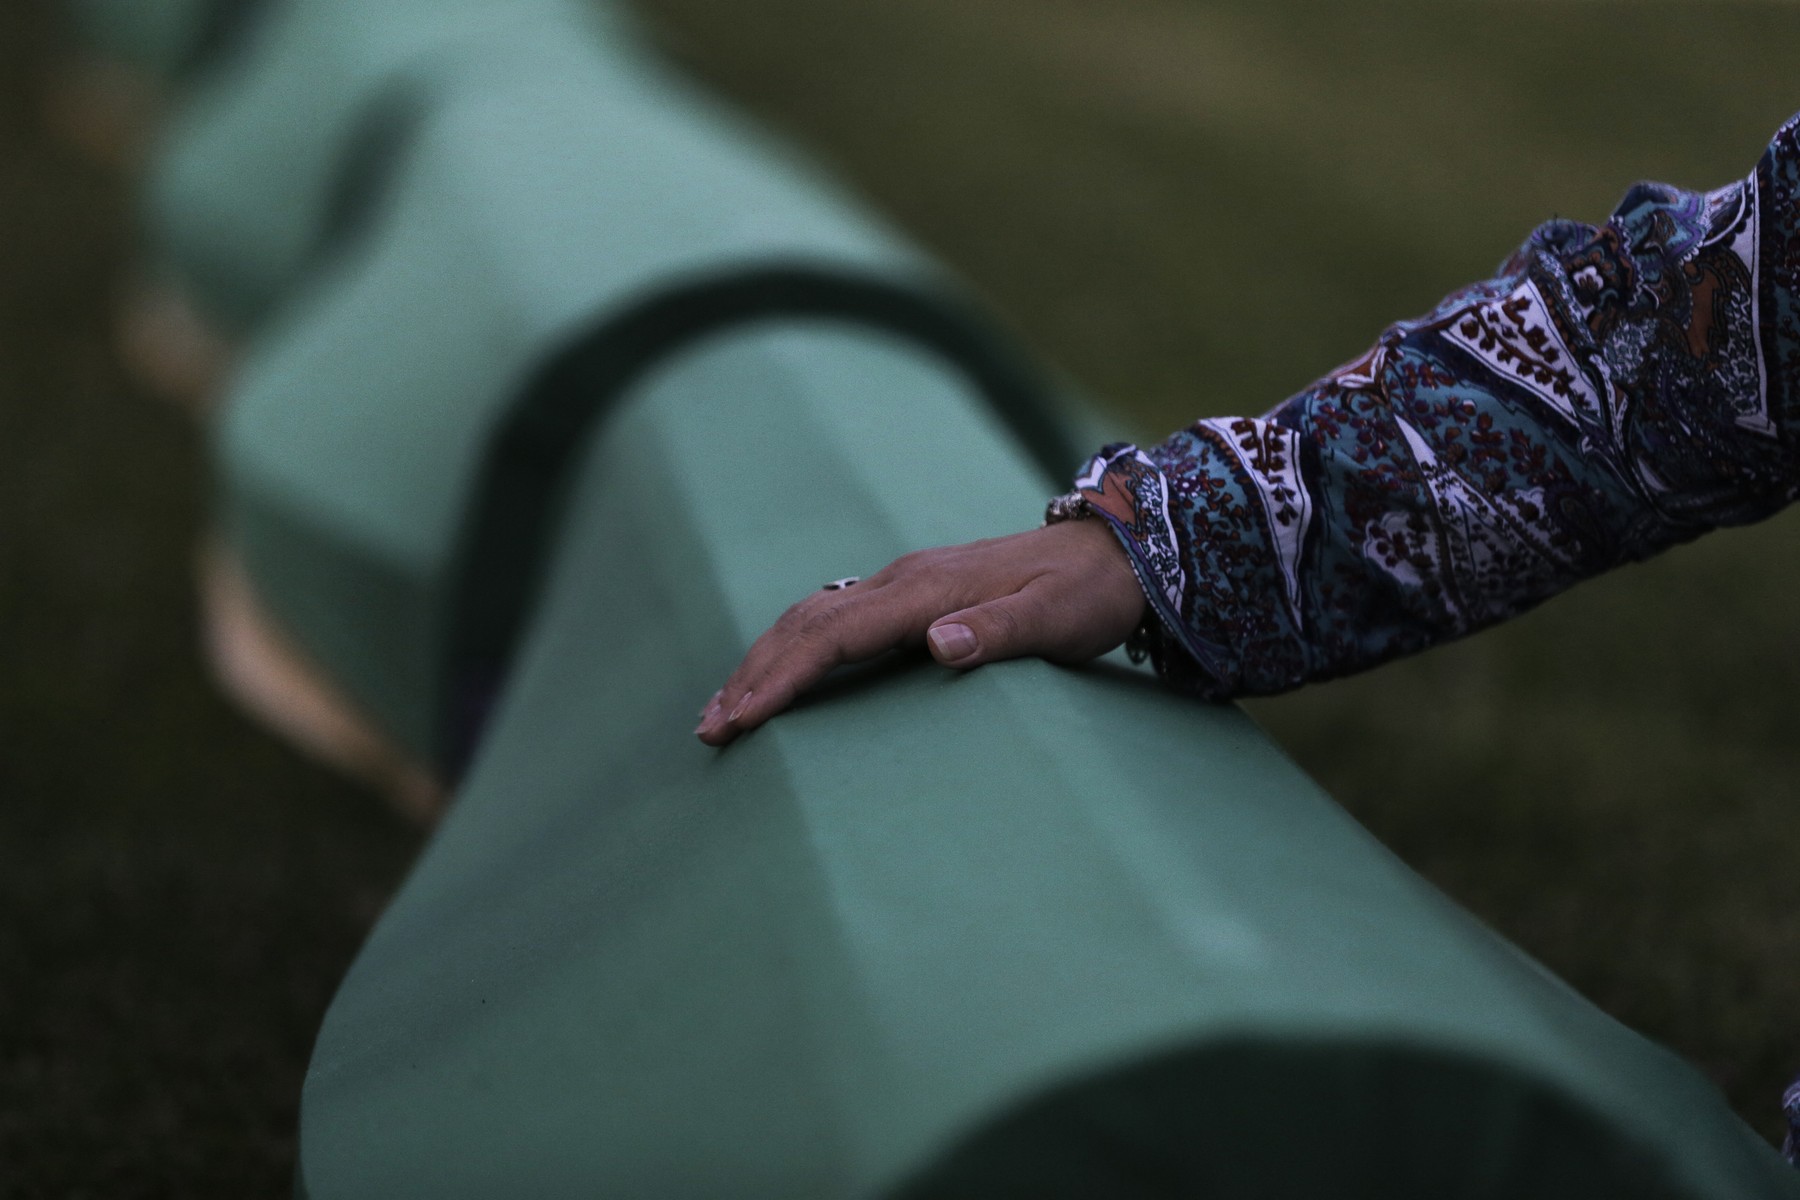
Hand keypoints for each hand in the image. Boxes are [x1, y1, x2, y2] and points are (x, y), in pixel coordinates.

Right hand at [695, 518, 1146, 745]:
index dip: (785, 676)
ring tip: (722, 710)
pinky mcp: (914, 594)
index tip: (744, 717)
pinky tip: (779, 675)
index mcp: (929, 589)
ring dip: (764, 661)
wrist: (1115, 551)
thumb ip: (999, 632)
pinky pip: (835, 619)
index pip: (836, 636)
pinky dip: (794, 649)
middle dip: (754, 675)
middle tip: (710, 729)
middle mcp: (904, 580)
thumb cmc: (1088, 594)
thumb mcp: (1058, 619)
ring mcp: (905, 583)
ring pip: (813, 618)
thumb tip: (939, 645)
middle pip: (807, 624)